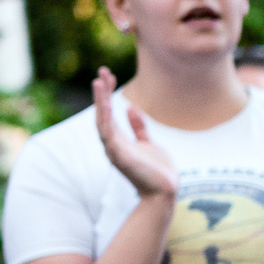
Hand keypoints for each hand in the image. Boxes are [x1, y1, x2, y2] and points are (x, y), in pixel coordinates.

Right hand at [92, 69, 175, 198]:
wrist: (165, 192)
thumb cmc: (157, 171)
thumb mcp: (148, 143)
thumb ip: (138, 127)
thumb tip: (131, 107)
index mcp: (119, 141)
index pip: (108, 113)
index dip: (107, 94)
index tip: (108, 75)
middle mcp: (113, 144)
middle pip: (102, 113)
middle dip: (102, 93)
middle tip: (102, 71)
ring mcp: (115, 151)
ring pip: (102, 122)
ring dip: (100, 102)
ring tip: (99, 82)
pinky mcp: (121, 157)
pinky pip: (109, 135)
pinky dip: (106, 119)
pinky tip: (106, 103)